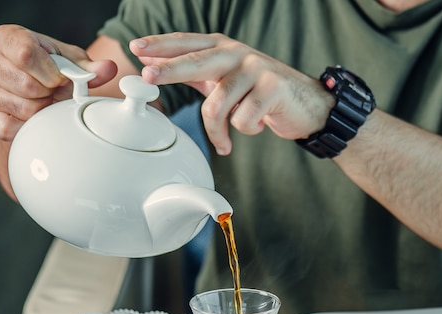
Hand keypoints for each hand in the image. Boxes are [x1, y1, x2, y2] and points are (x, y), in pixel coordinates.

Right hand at [0, 24, 116, 140]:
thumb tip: (108, 69)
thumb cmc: (47, 67)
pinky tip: (35, 115)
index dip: (50, 72)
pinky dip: (30, 126)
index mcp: (8, 39)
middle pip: (28, 87)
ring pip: (23, 110)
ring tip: (44, 101)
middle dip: (49, 93)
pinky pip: (11, 128)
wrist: (27, 82)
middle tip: (52, 91)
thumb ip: (87, 67)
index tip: (59, 78)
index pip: (26, 55)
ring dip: (43, 110)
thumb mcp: (67, 61)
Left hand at [129, 32, 333, 154]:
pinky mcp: (272, 88)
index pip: (187, 43)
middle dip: (170, 70)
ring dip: (218, 131)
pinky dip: (246, 131)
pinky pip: (243, 119)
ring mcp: (256, 68)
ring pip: (219, 103)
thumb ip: (195, 73)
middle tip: (149, 78)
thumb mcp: (226, 80)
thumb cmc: (261, 94)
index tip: (136, 50)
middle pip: (196, 61)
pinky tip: (258, 126)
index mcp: (223, 48)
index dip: (161, 46)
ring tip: (224, 142)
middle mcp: (237, 53)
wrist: (306, 105)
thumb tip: (155, 67)